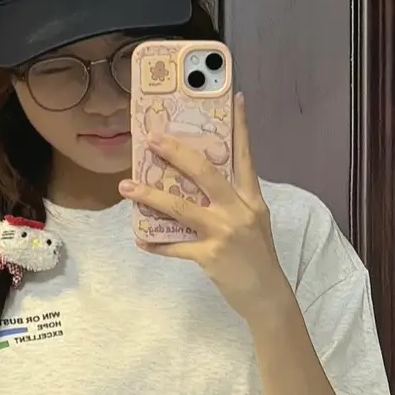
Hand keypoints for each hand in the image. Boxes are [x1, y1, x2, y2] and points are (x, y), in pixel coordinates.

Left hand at [120, 97, 288, 324]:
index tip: (237, 98)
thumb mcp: (254, 222)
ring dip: (150, 195)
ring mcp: (224, 232)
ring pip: (180, 207)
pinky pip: (175, 246)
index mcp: (251, 199)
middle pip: (205, 172)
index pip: (245, 155)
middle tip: (152, 138)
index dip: (241, 126)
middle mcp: (238, 210)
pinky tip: (141, 239)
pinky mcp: (210, 256)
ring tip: (126, 186)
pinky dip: (156, 244)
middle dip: (176, 152)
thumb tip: (199, 184)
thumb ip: (233, 201)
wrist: (267, 296)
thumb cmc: (258, 258)